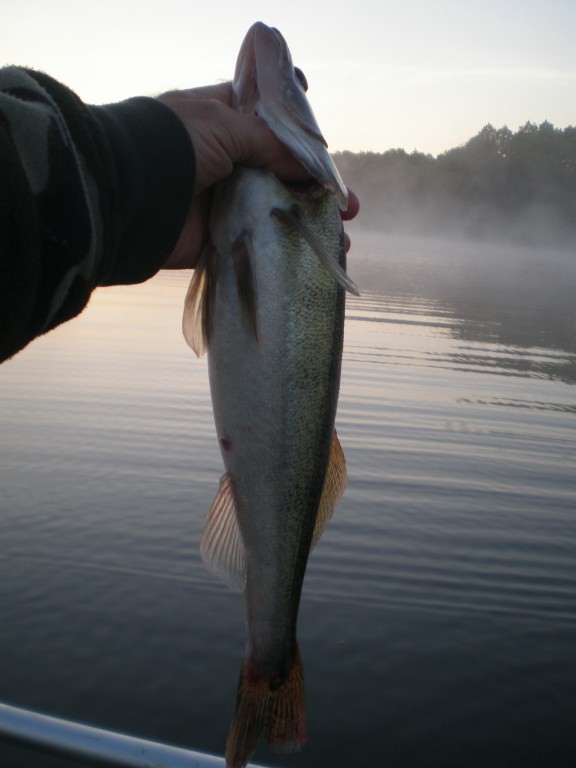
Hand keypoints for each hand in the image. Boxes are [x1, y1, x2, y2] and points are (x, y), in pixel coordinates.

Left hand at [158, 83, 358, 268]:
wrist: (126, 197)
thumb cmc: (171, 145)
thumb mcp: (223, 125)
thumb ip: (269, 143)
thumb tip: (306, 167)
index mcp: (219, 121)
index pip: (268, 125)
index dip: (300, 141)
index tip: (327, 157)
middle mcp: (222, 160)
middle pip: (280, 174)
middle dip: (316, 189)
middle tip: (346, 205)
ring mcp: (220, 201)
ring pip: (275, 212)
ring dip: (308, 223)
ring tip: (340, 235)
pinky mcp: (216, 239)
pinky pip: (258, 245)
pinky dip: (285, 251)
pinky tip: (315, 256)